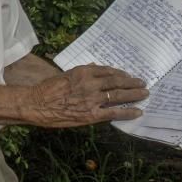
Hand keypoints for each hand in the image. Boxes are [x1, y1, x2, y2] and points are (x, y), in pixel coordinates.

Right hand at [25, 64, 146, 127]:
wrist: (36, 104)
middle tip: (142, 83)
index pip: (108, 71)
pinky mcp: (91, 114)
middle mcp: (90, 83)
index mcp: (83, 71)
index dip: (120, 74)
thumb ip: (82, 72)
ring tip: (144, 94)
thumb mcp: (64, 74)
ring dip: (134, 95)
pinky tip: (138, 112)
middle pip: (117, 82)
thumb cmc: (46, 89)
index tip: (128, 76)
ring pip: (119, 95)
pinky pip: (114, 112)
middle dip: (132, 83)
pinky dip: (128, 112)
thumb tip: (95, 67)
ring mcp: (92, 99)